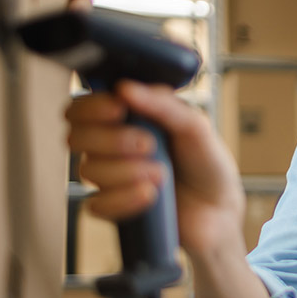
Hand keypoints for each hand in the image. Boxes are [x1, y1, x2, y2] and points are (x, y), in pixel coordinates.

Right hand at [66, 81, 248, 254]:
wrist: (220, 209)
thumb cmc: (207, 162)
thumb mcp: (195, 126)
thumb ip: (163, 105)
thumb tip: (125, 88)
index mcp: (128, 118)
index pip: (83, 107)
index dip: (92, 107)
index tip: (119, 109)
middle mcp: (112, 145)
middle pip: (76, 137)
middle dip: (111, 140)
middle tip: (149, 144)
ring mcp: (110, 178)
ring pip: (88, 170)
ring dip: (127, 171)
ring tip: (162, 174)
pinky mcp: (114, 208)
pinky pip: (96, 205)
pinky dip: (124, 199)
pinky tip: (150, 196)